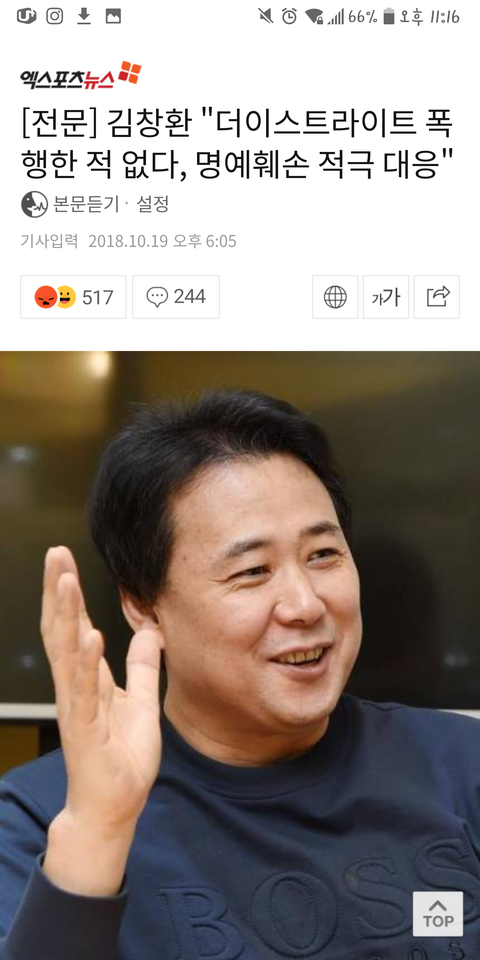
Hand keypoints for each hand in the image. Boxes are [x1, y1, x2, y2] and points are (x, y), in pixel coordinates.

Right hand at [41, 546, 163, 832]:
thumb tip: (149, 632)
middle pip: (61, 630)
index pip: (74, 626)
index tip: (63, 558)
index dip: (69, 593)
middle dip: (57, 591)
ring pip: (66, 653)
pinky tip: (90, 638)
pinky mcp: (86, 730)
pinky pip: (85, 693)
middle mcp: (75, 687)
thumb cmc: (122, 760)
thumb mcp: (141, 704)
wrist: (113, 809)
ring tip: (65, 581)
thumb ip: (142, 668)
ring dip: (66, 616)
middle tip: (54, 554)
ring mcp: (77, 707)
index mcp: (88, 679)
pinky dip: (86, 664)